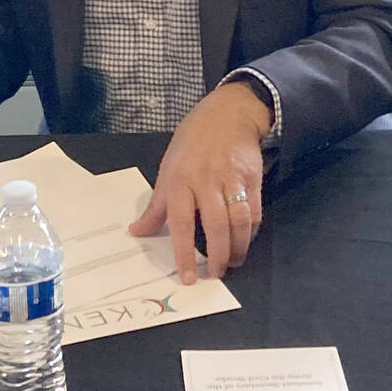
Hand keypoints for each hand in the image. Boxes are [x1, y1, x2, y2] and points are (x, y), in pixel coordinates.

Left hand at [128, 82, 270, 284]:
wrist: (226, 114)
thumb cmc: (191, 144)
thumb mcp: (167, 170)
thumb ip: (156, 206)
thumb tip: (136, 232)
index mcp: (179, 181)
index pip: (180, 223)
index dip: (184, 252)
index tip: (187, 277)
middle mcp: (205, 181)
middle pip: (215, 225)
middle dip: (217, 255)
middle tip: (215, 274)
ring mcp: (231, 179)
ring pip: (239, 221)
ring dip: (237, 247)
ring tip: (231, 262)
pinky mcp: (252, 178)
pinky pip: (255, 211)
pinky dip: (251, 231)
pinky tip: (244, 241)